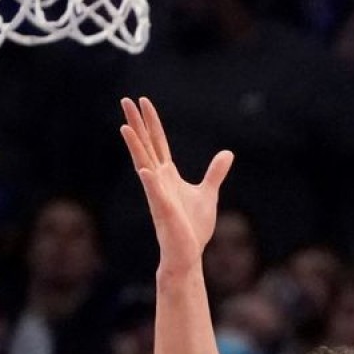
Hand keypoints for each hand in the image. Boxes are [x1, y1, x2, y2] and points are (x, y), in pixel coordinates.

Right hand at [119, 97, 233, 272]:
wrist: (187, 253)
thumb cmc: (193, 226)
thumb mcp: (208, 193)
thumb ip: (215, 173)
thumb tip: (227, 153)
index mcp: (168, 175)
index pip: (158, 142)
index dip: (152, 122)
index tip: (143, 101)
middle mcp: (158, 180)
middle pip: (146, 146)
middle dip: (137, 124)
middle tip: (125, 100)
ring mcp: (158, 194)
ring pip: (144, 164)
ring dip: (135, 147)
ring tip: (125, 127)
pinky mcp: (164, 210)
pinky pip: (155, 193)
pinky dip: (151, 182)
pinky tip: (145, 169)